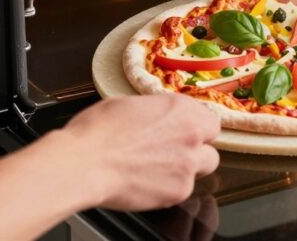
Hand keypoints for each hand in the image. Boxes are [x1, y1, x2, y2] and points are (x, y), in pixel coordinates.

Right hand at [56, 94, 220, 210]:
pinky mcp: (178, 191)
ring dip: (188, 168)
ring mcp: (188, 165)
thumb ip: (155, 111)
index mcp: (181, 108)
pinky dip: (169, 187)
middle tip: (174, 151)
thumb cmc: (98, 130)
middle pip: (211, 145)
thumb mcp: (128, 104)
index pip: (209, 119)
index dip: (196, 127)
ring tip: (160, 168)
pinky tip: (148, 182)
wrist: (86, 162)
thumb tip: (155, 116)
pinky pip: (183, 189)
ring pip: (203, 168)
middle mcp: (191, 135)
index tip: (185, 131)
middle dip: (197, 148)